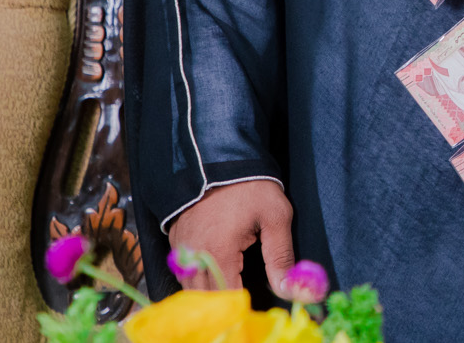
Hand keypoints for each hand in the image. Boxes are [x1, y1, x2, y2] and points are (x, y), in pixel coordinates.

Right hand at [168, 180, 294, 293]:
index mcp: (218, 253)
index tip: (255, 305)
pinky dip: (196, 279)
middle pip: (206, 297)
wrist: (220, 158)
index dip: (242, 305)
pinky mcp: (174, 241)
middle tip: (244, 298)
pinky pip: (182, 273)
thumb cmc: (251, 186)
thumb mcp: (275, 216)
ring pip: (191, 289)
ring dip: (209, 293)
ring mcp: (179, 249)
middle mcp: (192, 256)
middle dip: (225, 303)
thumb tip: (289, 289)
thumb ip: (281, 256)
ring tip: (231, 286)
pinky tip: (214, 274)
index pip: (227, 297)